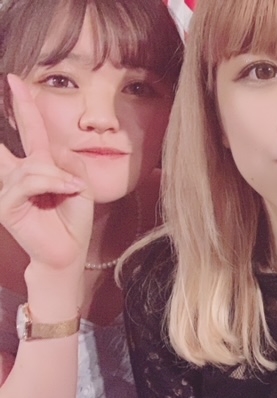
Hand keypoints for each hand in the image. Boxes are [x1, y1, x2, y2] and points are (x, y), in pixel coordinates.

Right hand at [0, 74, 92, 270]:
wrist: (69, 250)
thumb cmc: (73, 218)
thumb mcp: (81, 183)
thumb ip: (69, 161)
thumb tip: (52, 151)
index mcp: (38, 165)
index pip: (29, 129)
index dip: (23, 104)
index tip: (15, 80)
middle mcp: (19, 173)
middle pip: (3, 143)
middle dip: (3, 116)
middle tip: (6, 85)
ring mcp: (9, 189)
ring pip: (29, 166)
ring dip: (55, 175)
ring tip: (71, 187)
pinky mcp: (6, 205)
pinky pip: (28, 181)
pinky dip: (50, 183)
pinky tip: (64, 190)